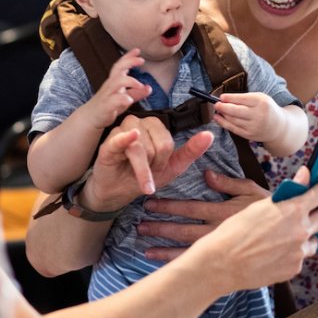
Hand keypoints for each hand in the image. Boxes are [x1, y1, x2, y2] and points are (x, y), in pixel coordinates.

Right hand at [82, 116, 214, 203]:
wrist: (116, 194)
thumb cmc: (143, 177)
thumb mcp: (172, 166)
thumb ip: (191, 150)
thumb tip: (209, 135)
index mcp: (154, 126)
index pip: (168, 141)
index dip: (164, 160)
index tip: (157, 168)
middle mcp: (138, 123)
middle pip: (158, 144)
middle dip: (154, 165)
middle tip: (145, 173)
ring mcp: (121, 131)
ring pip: (142, 147)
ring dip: (142, 169)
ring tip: (136, 174)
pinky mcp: (108, 144)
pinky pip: (120, 139)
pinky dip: (125, 139)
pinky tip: (130, 139)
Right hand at [85, 49, 150, 128]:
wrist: (90, 118)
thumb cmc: (108, 106)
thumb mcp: (124, 98)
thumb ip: (137, 93)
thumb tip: (149, 88)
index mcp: (114, 81)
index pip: (120, 65)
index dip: (128, 57)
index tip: (137, 50)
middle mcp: (110, 85)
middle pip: (118, 69)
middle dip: (129, 62)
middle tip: (141, 60)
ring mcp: (107, 95)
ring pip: (116, 82)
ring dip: (129, 81)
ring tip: (140, 85)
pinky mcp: (106, 106)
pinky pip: (114, 100)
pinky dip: (122, 98)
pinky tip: (130, 100)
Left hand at [140, 170, 268, 259]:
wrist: (291, 234)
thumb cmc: (270, 208)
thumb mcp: (252, 190)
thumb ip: (228, 182)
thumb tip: (206, 173)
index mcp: (224, 212)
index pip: (190, 208)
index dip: (169, 206)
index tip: (150, 204)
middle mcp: (219, 231)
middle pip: (184, 230)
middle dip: (161, 228)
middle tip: (140, 227)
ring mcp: (222, 248)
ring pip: (188, 250)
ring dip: (166, 250)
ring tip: (145, 249)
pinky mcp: (226, 260)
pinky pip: (201, 265)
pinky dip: (182, 264)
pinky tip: (167, 267)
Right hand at [189, 168, 317, 292]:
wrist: (224, 262)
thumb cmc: (237, 230)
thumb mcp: (261, 205)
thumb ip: (288, 192)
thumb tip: (304, 176)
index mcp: (292, 209)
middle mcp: (301, 230)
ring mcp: (299, 251)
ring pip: (314, 240)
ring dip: (309, 234)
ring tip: (297, 233)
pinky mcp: (294, 268)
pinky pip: (300, 256)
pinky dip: (294, 252)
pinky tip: (278, 251)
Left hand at [212, 91, 283, 143]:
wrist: (278, 127)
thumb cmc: (266, 109)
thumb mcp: (260, 98)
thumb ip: (244, 98)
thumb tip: (224, 98)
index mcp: (261, 102)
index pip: (242, 99)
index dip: (229, 98)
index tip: (221, 97)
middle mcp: (258, 115)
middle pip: (236, 111)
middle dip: (223, 107)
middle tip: (216, 104)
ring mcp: (254, 126)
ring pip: (233, 120)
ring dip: (223, 114)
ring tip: (217, 109)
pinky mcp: (249, 135)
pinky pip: (233, 129)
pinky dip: (223, 123)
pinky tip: (218, 118)